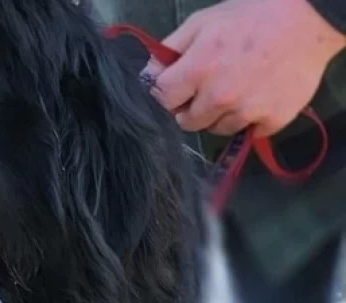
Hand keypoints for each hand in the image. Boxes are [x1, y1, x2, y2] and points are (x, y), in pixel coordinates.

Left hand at [144, 0, 345, 136]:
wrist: (309, 19)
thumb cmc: (251, 15)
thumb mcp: (202, 22)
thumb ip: (170, 50)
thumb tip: (149, 75)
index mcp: (198, 69)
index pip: (162, 99)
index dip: (167, 93)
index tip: (177, 87)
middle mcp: (219, 96)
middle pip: (187, 122)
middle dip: (190, 108)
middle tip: (206, 89)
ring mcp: (247, 112)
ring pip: (216, 130)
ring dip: (219, 116)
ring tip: (234, 90)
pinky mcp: (271, 121)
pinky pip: (248, 132)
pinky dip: (249, 119)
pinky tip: (256, 97)